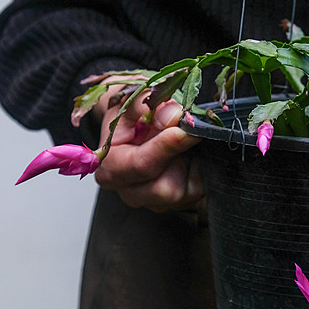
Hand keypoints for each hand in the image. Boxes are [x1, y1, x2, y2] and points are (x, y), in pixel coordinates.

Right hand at [93, 84, 203, 212]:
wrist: (134, 131)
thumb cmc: (128, 120)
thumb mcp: (127, 103)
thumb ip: (145, 106)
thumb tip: (173, 114)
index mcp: (111, 169)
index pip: (142, 165)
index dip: (166, 146)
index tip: (184, 128)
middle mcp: (130, 193)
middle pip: (164, 188)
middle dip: (180, 157)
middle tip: (187, 132)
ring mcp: (153, 203)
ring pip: (184, 192)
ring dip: (190, 165)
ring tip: (181, 145)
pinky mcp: (176, 204)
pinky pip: (197, 192)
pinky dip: (198, 171)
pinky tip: (187, 157)